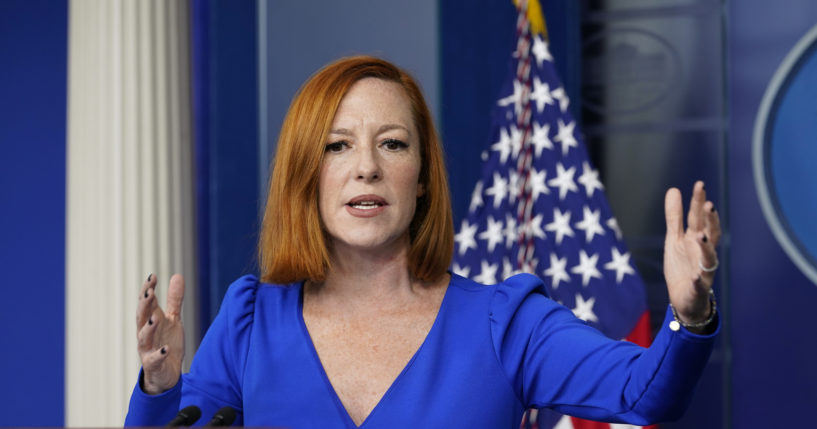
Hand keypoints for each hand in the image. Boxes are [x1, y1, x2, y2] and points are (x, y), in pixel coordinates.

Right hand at [136, 273, 184, 393]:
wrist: (167, 373)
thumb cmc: (166, 343)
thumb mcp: (173, 319)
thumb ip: (174, 299)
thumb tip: (177, 275)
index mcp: (150, 320)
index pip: (146, 303)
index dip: (148, 289)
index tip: (152, 276)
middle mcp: (146, 333)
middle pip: (142, 316)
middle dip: (144, 304)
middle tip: (149, 291)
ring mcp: (148, 349)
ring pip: (144, 336)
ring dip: (149, 327)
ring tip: (156, 317)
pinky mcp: (153, 364)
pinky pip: (154, 359)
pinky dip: (159, 354)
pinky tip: (166, 349)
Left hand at [663, 181, 720, 324]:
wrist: (685, 299)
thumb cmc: (682, 266)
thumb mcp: (674, 239)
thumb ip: (674, 217)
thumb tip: (673, 189)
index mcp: (696, 239)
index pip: (699, 218)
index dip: (699, 202)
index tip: (699, 185)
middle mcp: (704, 253)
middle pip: (710, 234)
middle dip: (710, 221)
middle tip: (709, 205)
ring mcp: (703, 270)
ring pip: (709, 257)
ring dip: (706, 247)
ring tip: (701, 235)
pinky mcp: (698, 288)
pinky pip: (700, 285)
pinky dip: (699, 281)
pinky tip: (696, 277)